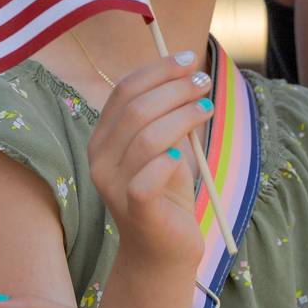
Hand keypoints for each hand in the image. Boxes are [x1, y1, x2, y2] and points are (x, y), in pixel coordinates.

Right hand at [87, 52, 211, 269]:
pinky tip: (186, 155)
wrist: (163, 250)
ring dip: (182, 115)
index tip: (188, 58)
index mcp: (103, 136)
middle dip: (175, 88)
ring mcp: (112, 184)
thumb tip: (189, 73)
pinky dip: (168, 161)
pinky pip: (147, 178)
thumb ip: (169, 115)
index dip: (157, 70)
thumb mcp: (168, 146)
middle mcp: (99, 158)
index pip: (125, 90)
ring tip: (207, 107)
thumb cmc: (167, 193)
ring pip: (146, 137)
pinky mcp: (133, 209)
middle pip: (136, 108)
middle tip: (204, 82)